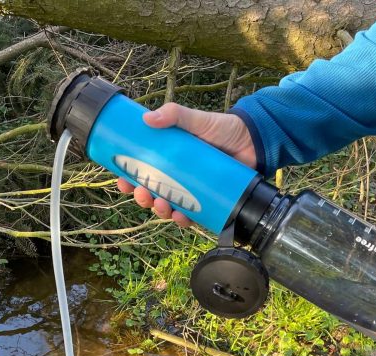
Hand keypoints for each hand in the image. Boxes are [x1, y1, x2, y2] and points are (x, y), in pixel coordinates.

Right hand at [116, 103, 256, 226]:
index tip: (122, 180)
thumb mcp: (196, 119)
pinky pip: (191, 216)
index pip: (141, 170)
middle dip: (142, 197)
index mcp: (168, 158)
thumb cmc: (223, 128)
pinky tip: (180, 217)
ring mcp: (191, 190)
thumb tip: (147, 118)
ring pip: (167, 206)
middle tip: (142, 193)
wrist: (253, 140)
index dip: (128, 178)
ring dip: (159, 210)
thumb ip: (175, 115)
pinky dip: (182, 220)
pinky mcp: (207, 201)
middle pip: (151, 192)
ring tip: (161, 205)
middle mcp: (176, 176)